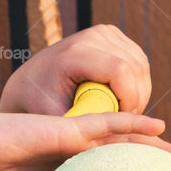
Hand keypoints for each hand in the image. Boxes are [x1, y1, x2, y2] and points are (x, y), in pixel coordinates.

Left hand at [0, 25, 151, 116]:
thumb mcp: (60, 121)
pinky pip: (139, 60)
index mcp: (75, 53)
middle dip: (136, 100)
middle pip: (135, 68)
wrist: (30, 81)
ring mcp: (103, 31)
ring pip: (141, 65)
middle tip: (123, 122)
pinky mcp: (112, 34)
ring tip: (120, 112)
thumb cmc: (41, 105)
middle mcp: (91, 35)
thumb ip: (88, 128)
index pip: (120, 71)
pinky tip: (120, 97)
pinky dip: (137, 83)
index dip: (130, 99)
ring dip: (138, 92)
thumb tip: (121, 138)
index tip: (124, 121)